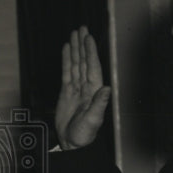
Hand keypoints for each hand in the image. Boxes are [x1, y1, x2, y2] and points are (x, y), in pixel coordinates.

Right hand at [54, 26, 111, 149]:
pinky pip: (66, 72)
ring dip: (75, 49)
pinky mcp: (66, 92)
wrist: (73, 144)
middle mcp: (86, 86)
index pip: (92, 66)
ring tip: (74, 34)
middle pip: (84, 61)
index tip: (88, 38)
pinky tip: (66, 50)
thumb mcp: (93, 120)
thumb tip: (106, 89)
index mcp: (94, 91)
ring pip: (76, 64)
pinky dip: (66, 60)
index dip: (90, 52)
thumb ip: (99, 104)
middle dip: (83, 45)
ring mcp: (76, 88)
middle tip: (81, 28)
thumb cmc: (84, 135)